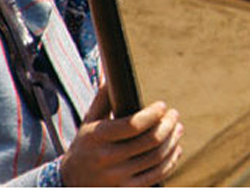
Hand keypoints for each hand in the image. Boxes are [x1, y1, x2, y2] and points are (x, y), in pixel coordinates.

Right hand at [60, 83, 183, 186]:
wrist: (70, 183)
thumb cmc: (84, 146)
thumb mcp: (88, 122)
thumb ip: (103, 98)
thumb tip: (113, 72)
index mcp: (97, 137)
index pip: (133, 125)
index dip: (153, 114)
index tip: (163, 106)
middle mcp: (106, 159)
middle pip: (150, 141)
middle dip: (168, 125)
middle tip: (175, 115)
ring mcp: (117, 178)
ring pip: (156, 158)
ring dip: (173, 141)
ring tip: (178, 128)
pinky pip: (156, 175)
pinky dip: (171, 161)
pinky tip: (176, 149)